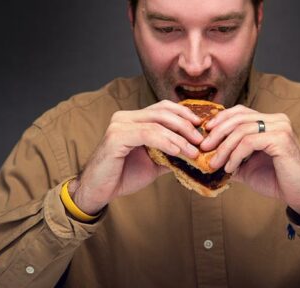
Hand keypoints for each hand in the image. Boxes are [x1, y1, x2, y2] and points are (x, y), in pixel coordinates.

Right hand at [68, 100, 202, 214]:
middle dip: (185, 124)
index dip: (184, 113)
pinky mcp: (115, 137)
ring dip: (179, 137)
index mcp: (133, 119)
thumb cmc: (123, 175)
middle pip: (162, 111)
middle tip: (201, 139)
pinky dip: (166, 142)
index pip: (163, 108)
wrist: (98, 191)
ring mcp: (119, 125)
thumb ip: (172, 153)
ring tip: (194, 150)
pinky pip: (147, 135)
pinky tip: (178, 151)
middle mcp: (125, 117)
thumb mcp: (154, 163)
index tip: (201, 125)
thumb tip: (197, 152)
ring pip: (157, 123)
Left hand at [200, 105, 299, 220]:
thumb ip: (231, 156)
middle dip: (217, 132)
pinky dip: (235, 155)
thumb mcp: (247, 166)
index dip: (221, 119)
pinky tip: (230, 168)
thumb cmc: (276, 180)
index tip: (205, 133)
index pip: (241, 111)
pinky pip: (249, 142)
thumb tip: (206, 154)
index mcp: (271, 121)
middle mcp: (277, 120)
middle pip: (239, 117)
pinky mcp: (281, 139)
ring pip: (242, 130)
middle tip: (204, 148)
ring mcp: (281, 127)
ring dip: (224, 148)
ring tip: (214, 164)